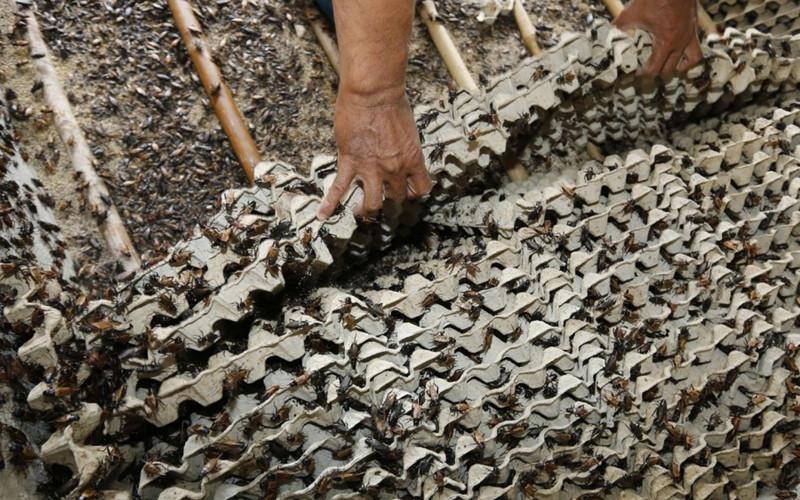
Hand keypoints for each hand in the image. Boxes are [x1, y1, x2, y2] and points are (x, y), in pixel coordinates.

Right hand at [316, 89, 431, 220]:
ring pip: (372, 203)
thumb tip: (399, 153)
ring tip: (359, 209)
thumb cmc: (392, 103)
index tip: (407, 188)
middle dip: (390, 196)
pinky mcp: (349, 162)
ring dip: (367, 208)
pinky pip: (339, 188)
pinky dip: (330, 203)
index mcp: (412, 159)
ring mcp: (371, 169)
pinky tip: (323, 214)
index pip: (420, 188)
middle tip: (382, 193)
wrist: (372, 92)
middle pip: (396, 197)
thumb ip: (405, 147)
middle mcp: (394, 169)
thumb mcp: (408, 129)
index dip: (413, 191)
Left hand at [615, 0, 703, 76]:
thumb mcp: (634, 12)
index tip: (636, 74)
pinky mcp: (694, 30)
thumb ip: (620, 25)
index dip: (644, 74)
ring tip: (666, 69)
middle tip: (647, 73)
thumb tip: (608, 33)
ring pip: (688, 63)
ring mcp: (689, 36)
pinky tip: (680, 58)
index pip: (655, 69)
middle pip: (670, 70)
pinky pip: (696, 51)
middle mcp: (680, 42)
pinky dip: (689, 57)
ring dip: (677, 68)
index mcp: (666, 41)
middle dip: (657, 74)